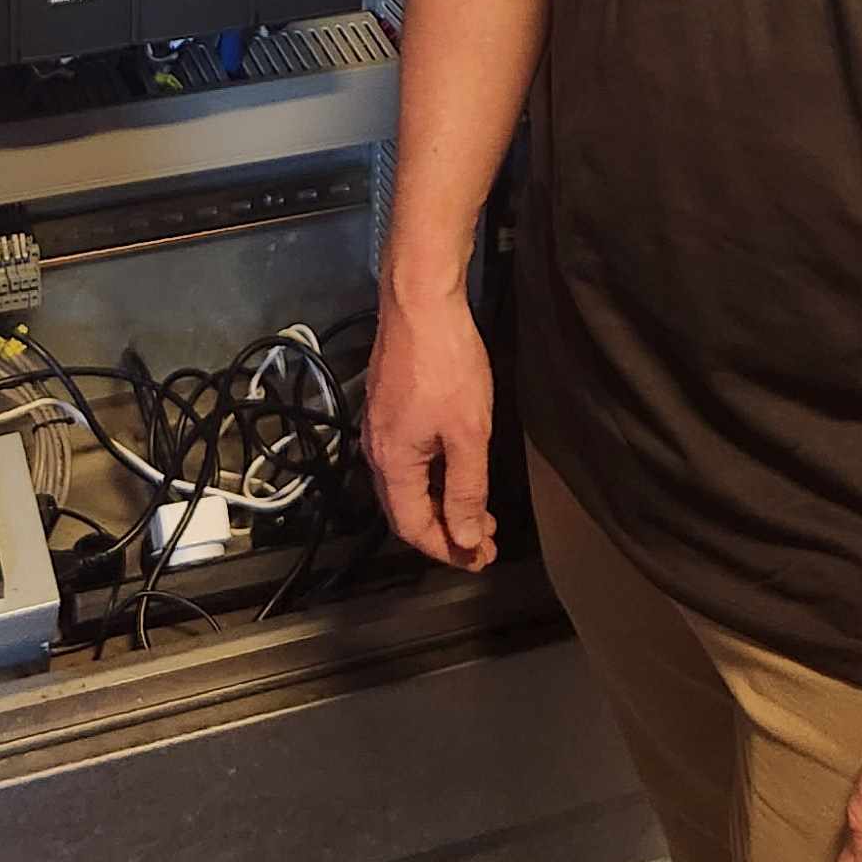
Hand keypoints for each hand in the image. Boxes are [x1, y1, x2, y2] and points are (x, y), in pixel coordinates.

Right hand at [362, 288, 496, 567]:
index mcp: (392, 463)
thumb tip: (466, 539)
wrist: (420, 302)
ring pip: (408, 485)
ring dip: (443, 505)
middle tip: (484, 544)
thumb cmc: (445, 364)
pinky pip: (408, 460)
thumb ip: (467, 490)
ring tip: (480, 514)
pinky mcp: (389, 408)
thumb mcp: (468, 433)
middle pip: (406, 510)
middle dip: (447, 532)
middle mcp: (376, 450)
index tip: (480, 559)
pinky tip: (459, 473)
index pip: (414, 528)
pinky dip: (434, 478)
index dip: (447, 550)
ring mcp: (380, 427)